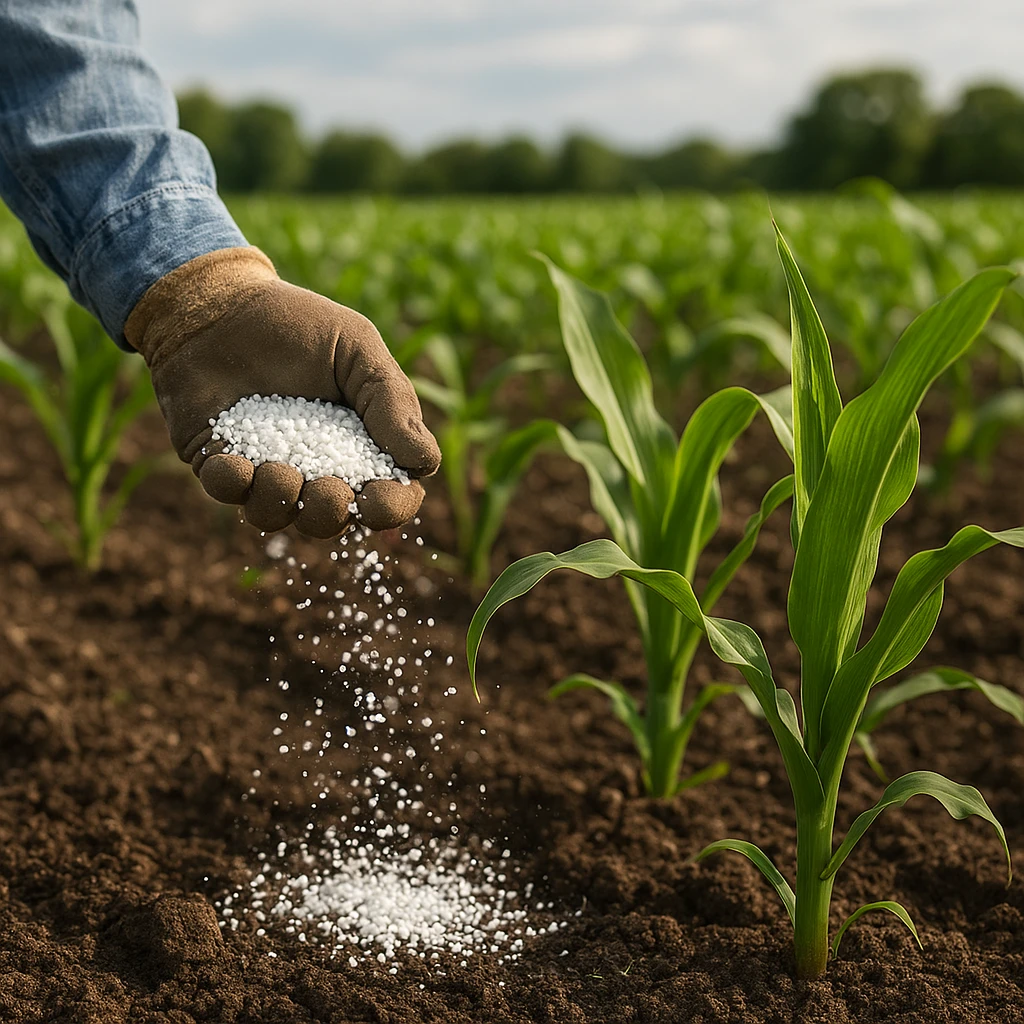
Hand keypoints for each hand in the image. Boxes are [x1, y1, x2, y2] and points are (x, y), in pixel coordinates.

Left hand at [125, 248, 439, 536]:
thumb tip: (425, 463)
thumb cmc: (297, 322)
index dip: (390, 508)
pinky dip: (232, 482)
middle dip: (331, 511)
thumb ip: (392, 402)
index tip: (375, 497)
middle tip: (324, 485)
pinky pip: (225, 493)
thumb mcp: (357, 348)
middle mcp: (315, 465)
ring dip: (280, 500)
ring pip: (276, 517)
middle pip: (332, 520)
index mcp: (361, 444)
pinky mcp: (218, 462)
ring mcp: (263, 468)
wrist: (218, 303)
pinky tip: (231, 458)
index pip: (390, 495)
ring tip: (274, 467)